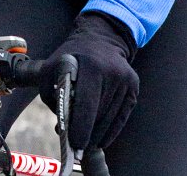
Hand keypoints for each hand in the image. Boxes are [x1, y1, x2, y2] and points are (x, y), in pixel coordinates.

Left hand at [40, 11, 138, 148]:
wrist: (100, 39)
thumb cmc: (72, 56)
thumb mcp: (53, 67)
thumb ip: (52, 94)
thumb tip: (62, 127)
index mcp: (91, 65)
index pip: (87, 104)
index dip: (81, 127)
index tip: (74, 144)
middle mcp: (113, 73)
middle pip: (99, 114)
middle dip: (87, 132)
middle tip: (76, 147)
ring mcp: (126, 80)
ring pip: (110, 118)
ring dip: (97, 133)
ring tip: (84, 141)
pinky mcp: (134, 87)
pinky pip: (122, 116)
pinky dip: (110, 130)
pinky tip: (100, 139)